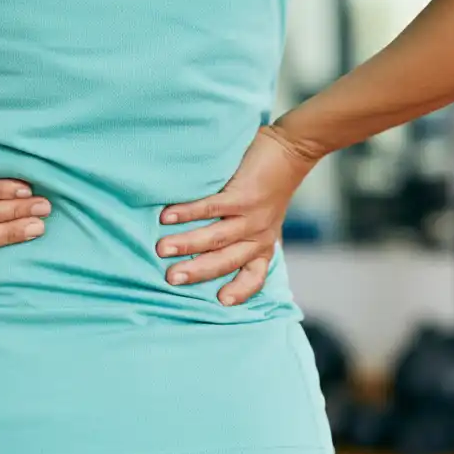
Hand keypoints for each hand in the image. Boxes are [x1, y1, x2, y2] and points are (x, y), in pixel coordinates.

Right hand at [156, 125, 317, 305]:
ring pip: (216, 237)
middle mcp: (258, 235)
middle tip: (171, 278)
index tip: (221, 302)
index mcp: (262, 245)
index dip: (240, 291)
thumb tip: (203, 252)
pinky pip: (211, 208)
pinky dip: (188, 213)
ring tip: (162, 249)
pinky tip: (167, 216)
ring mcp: (251, 216)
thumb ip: (242, 236)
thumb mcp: (264, 219)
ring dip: (187, 244)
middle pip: (225, 260)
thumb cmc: (270, 187)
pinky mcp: (244, 195)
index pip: (254, 276)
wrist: (292, 152)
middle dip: (197, 271)